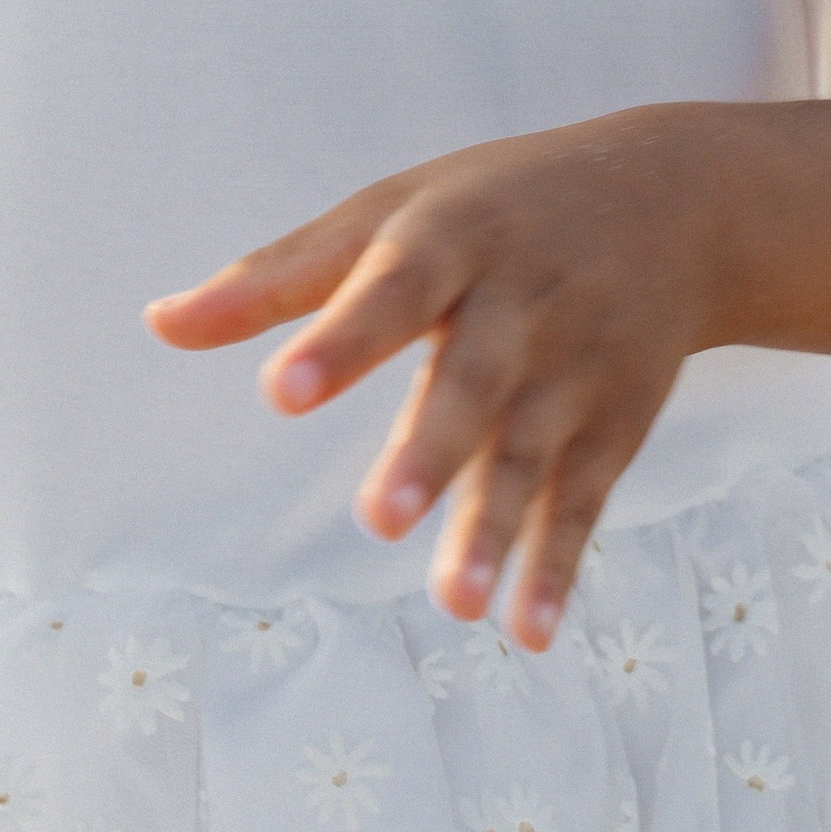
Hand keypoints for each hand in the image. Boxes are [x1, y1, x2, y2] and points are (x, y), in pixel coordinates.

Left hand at [145, 110, 723, 650]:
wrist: (673, 201)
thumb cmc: (492, 207)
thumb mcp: (389, 213)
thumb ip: (277, 277)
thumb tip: (157, 324)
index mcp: (448, 238)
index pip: (387, 288)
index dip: (338, 340)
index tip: (280, 390)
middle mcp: (518, 302)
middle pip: (471, 380)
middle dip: (430, 450)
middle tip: (377, 518)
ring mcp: (574, 366)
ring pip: (529, 451)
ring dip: (495, 528)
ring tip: (456, 603)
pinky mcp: (615, 421)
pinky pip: (586, 498)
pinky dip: (559, 563)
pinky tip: (527, 629)